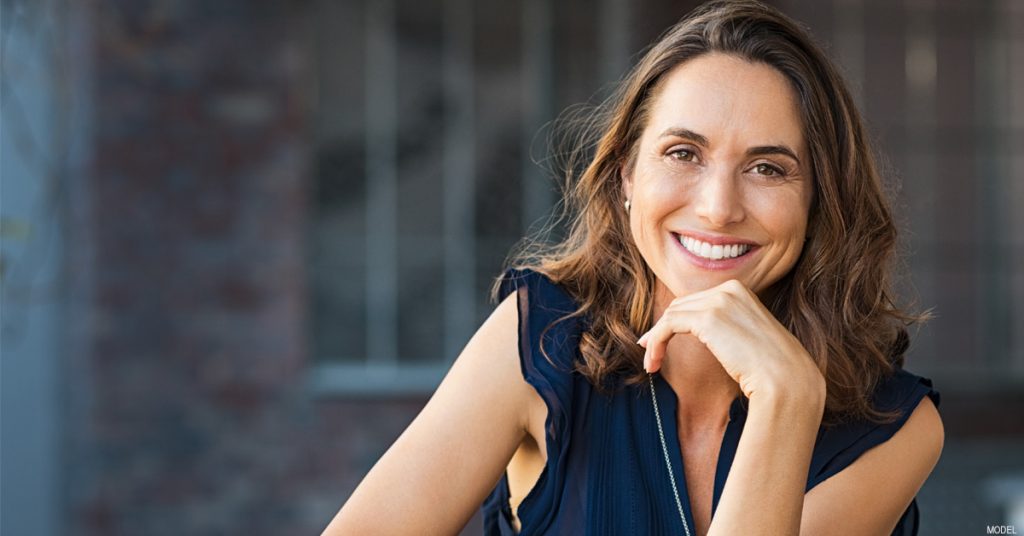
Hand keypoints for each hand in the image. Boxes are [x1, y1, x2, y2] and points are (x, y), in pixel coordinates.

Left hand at [637, 279, 823, 401]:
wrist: (786, 380)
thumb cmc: (771, 368)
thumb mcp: (747, 337)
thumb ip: (725, 327)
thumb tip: (699, 331)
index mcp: (739, 290)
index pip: (696, 301)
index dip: (674, 321)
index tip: (659, 341)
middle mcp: (728, 289)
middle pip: (681, 306)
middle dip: (661, 329)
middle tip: (650, 353)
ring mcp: (718, 300)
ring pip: (670, 316)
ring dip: (655, 340)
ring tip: (651, 364)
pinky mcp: (707, 318)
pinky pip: (667, 326)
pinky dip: (655, 342)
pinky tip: (652, 362)